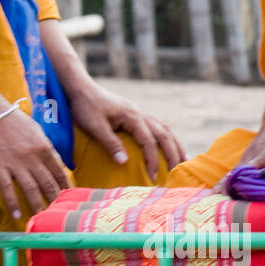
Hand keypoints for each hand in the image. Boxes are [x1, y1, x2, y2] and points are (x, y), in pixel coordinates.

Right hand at [0, 105, 71, 219]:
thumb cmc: (12, 121)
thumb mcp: (36, 131)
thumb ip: (47, 149)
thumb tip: (58, 165)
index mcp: (44, 148)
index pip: (60, 173)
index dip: (66, 189)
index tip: (70, 201)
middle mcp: (33, 157)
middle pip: (48, 184)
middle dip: (55, 202)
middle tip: (59, 216)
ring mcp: (16, 163)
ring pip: (31, 190)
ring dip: (37, 206)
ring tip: (41, 219)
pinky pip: (7, 189)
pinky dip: (13, 204)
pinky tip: (16, 215)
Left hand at [70, 83, 186, 178]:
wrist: (81, 88)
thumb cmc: (86, 107)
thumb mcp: (95, 127)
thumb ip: (110, 143)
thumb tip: (124, 162)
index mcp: (133, 117)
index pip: (149, 142)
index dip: (153, 161)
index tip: (153, 177)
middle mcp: (140, 113)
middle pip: (164, 134)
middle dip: (173, 154)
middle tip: (177, 173)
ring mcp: (138, 112)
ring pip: (164, 128)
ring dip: (175, 144)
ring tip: (183, 160)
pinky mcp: (134, 113)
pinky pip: (157, 125)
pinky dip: (166, 136)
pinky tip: (168, 145)